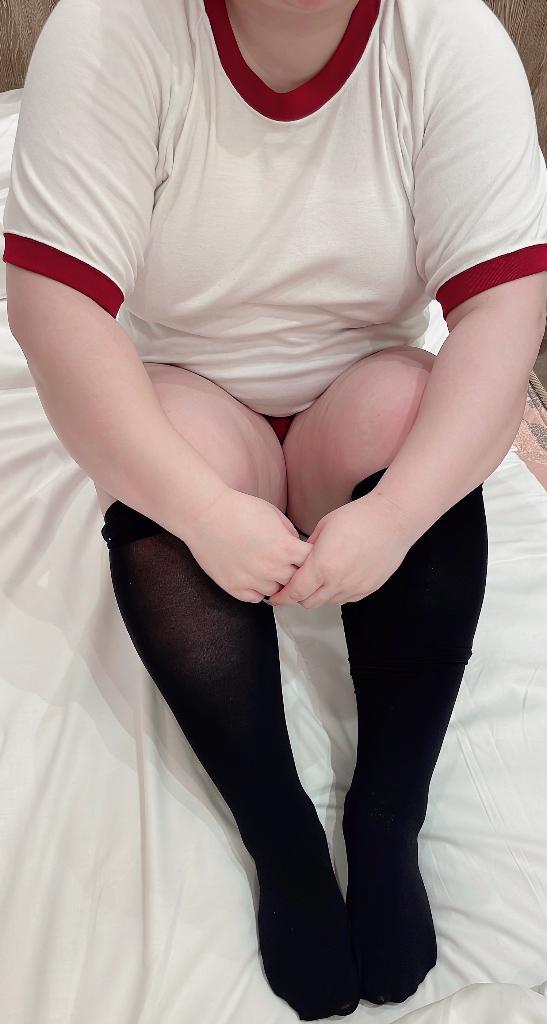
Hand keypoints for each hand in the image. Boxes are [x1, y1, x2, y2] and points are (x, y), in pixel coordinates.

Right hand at [183, 486, 313, 603]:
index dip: (310, 558)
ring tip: (267, 568)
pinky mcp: (234, 588)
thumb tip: (297, 547)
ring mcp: (252, 581)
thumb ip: (289, 534)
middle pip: (296, 581)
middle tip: (287, 564)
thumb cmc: (238, 509)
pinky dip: (257, 590)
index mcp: (285, 548)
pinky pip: (255, 598)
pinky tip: (253, 577)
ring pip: (276, 592)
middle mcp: (271, 568)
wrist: (205, 514)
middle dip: (295, 572)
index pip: (311, 562)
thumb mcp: (274, 514)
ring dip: (276, 582)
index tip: (303, 555)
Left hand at [269, 493, 414, 608]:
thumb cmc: (358, 518)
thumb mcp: (323, 528)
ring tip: (321, 576)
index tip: (274, 598)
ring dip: (319, 593)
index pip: (295, 592)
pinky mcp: (368, 589)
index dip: (281, 598)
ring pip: (327, 601)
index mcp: (322, 566)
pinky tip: (339, 574)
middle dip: (298, 596)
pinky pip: (346, 598)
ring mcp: (355, 588)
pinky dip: (337, 591)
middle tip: (295, 585)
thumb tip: (299, 561)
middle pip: (308, 602)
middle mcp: (338, 582)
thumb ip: (308, 550)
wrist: (392, 520)